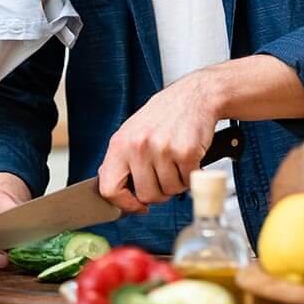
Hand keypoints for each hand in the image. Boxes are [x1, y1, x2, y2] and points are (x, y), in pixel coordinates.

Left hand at [97, 71, 220, 212]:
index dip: (124, 204)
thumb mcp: (132, 132)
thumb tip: (112, 188)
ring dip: (176, 182)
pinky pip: (188, 182)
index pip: (109, 188)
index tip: (137, 206)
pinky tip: (188, 158)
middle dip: (158, 192)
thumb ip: (121, 160)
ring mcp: (162, 149)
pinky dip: (191, 175)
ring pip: (169, 191)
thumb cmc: (163, 116)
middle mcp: (138, 146)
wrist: (194, 96)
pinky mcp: (186, 152)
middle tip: (164, 175)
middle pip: (146, 196)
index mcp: (119, 143)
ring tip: (176, 160)